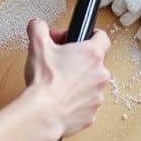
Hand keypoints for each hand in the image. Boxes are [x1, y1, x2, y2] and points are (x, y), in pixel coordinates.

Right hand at [23, 19, 111, 138]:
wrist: (43, 114)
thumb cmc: (44, 81)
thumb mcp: (37, 45)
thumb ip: (38, 29)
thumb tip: (37, 25)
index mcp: (92, 55)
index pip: (102, 37)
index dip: (91, 35)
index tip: (81, 39)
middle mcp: (100, 75)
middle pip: (93, 63)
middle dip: (78, 62)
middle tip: (60, 63)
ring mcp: (98, 96)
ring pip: (90, 85)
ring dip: (78, 84)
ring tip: (58, 85)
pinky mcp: (91, 115)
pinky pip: (85, 105)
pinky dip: (75, 103)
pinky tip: (60, 101)